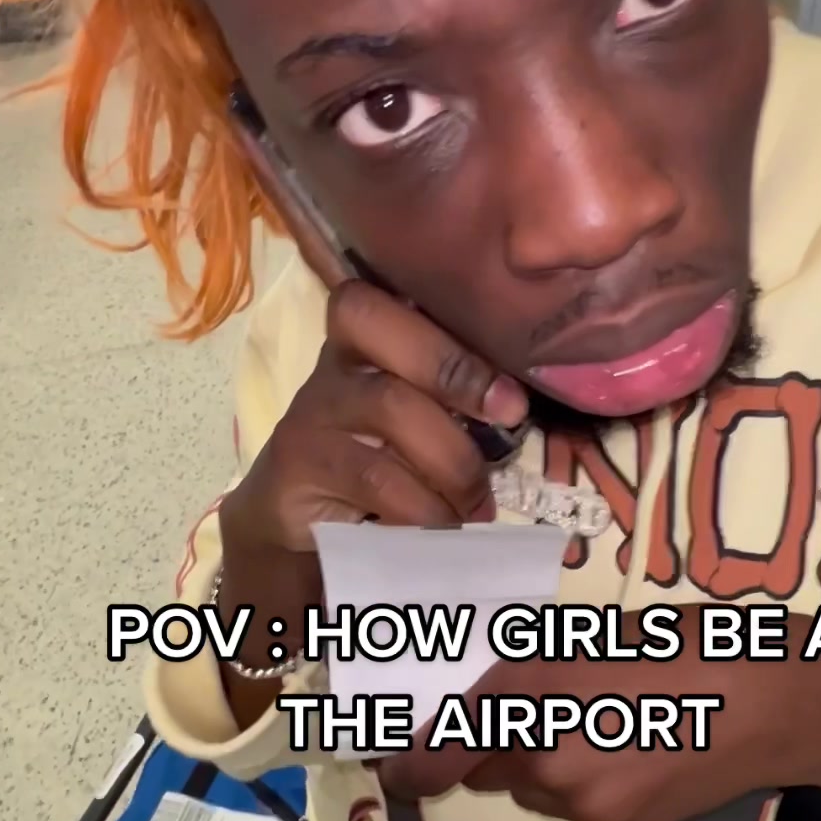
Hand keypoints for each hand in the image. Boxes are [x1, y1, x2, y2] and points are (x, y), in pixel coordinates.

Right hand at [217, 281, 525, 722]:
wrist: (300, 514)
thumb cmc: (381, 454)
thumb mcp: (421, 417)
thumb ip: (458, 396)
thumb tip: (523, 409)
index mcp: (371, 335)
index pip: (389, 296)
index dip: (451, 336)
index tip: (510, 396)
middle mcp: (335, 361)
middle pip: (380, 328)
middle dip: (455, 370)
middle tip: (511, 419)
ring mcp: (311, 408)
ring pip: (389, 406)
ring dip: (451, 460)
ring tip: (478, 503)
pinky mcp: (297, 463)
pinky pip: (374, 475)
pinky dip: (423, 505)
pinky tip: (442, 525)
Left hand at [380, 614, 820, 820]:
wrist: (776, 701)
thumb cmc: (687, 643)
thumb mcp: (595, 634)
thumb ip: (533, 665)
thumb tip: (486, 691)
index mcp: (531, 688)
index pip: (438, 745)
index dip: (407, 760)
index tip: (392, 763)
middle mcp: (541, 753)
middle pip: (486, 768)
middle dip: (498, 747)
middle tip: (540, 717)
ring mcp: (580, 802)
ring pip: (534, 792)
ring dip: (546, 769)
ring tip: (605, 730)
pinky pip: (581, 816)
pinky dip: (596, 792)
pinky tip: (640, 759)